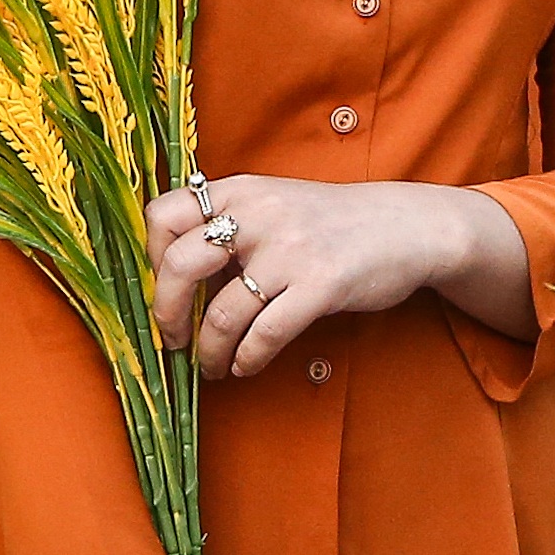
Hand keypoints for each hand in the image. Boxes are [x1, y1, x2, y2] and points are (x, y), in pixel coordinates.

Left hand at [144, 175, 530, 380]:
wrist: (404, 225)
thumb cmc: (329, 222)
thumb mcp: (273, 202)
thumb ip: (228, 224)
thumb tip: (169, 276)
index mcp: (239, 189)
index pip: (163, 214)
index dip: (149, 257)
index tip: (160, 286)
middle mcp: (259, 213)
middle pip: (178, 265)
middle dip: (165, 313)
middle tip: (173, 340)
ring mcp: (290, 250)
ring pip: (220, 314)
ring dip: (209, 352)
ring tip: (213, 365)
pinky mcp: (320, 285)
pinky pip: (264, 335)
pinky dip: (247, 359)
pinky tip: (246, 365)